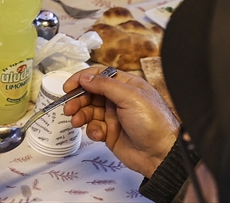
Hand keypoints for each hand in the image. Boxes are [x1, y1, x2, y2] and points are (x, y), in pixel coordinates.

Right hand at [62, 66, 178, 177]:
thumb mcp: (130, 97)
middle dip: (78, 99)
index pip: (99, 75)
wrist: (161, 154)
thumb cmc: (154, 122)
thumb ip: (106, 85)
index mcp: (126, 85)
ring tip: (76, 121)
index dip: (82, 79)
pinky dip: (92, 130)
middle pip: (91, 93)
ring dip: (81, 115)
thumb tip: (86, 77)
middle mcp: (119, 99)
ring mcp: (114, 116)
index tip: (68, 86)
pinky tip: (98, 134)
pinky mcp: (110, 133)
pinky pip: (94, 128)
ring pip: (89, 111)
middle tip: (69, 107)